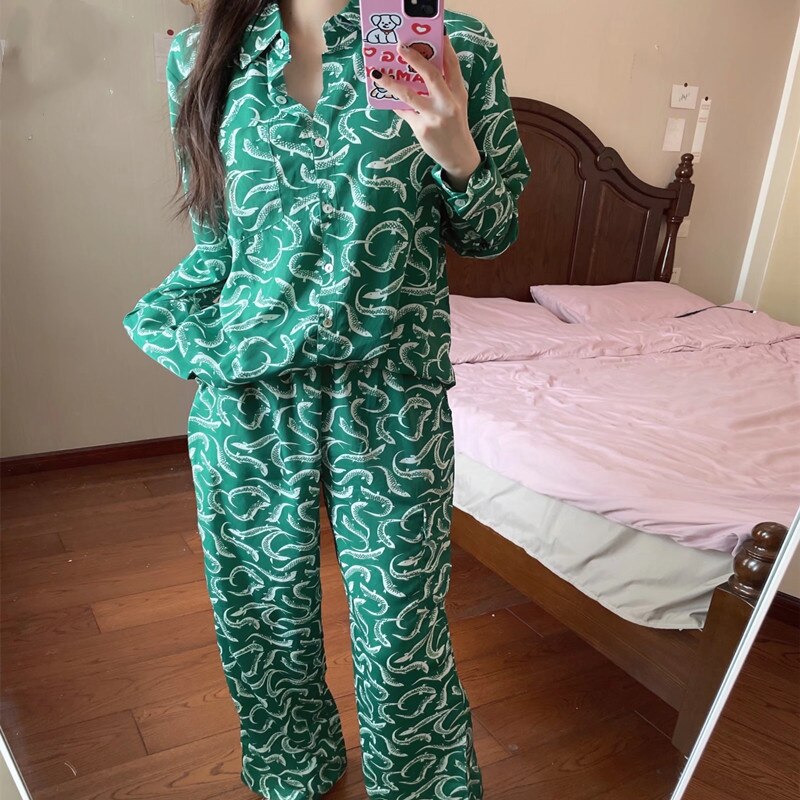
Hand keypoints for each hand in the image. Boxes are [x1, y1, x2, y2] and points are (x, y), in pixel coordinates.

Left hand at [372, 35, 481, 190]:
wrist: (458, 155)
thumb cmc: (454, 125)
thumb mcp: (456, 103)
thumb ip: (444, 86)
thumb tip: (421, 67)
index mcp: (458, 93)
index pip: (452, 65)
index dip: (445, 47)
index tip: (438, 33)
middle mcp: (448, 103)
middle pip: (432, 75)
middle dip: (415, 59)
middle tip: (400, 47)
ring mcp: (435, 117)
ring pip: (410, 95)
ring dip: (391, 83)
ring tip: (377, 75)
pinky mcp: (422, 129)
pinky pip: (404, 112)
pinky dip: (394, 103)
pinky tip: (385, 97)